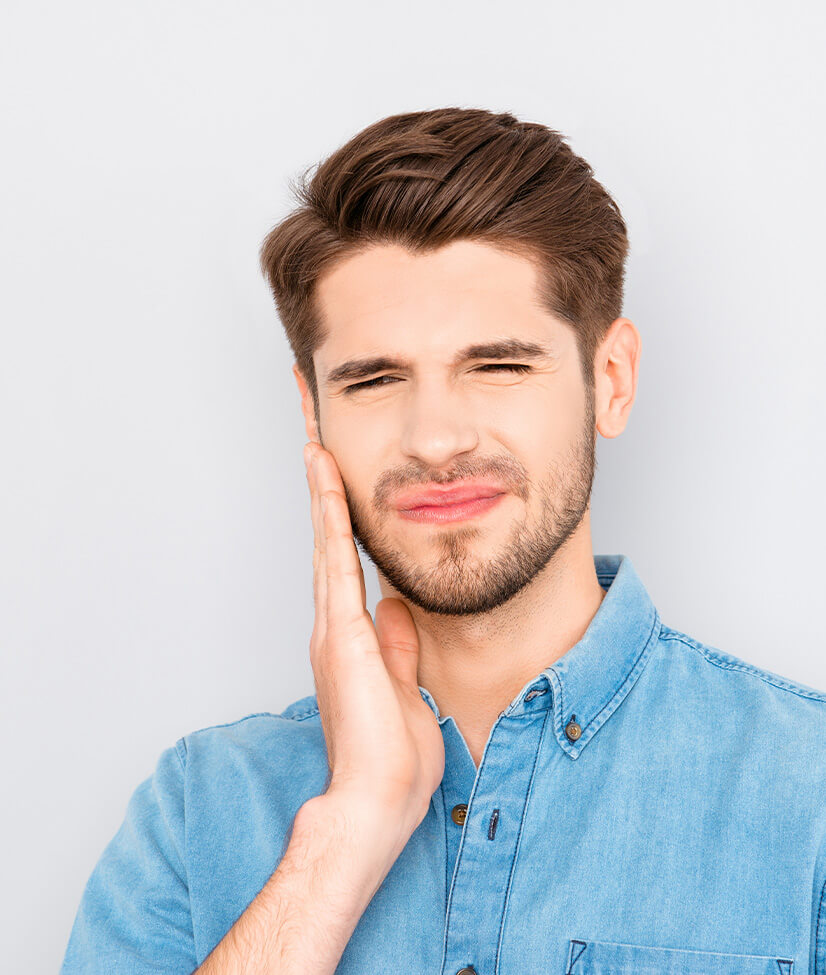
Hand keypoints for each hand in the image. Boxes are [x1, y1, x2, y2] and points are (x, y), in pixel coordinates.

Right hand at [303, 441, 444, 839]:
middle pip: (327, 541)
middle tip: (314, 438)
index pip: (344, 563)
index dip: (339, 519)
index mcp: (350, 638)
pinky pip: (335, 561)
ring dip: (321, 489)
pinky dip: (330, 518)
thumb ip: (398, 646)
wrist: (377, 803)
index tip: (337, 477)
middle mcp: (333, 626)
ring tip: (315, 440)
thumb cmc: (392, 759)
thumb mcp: (405, 688)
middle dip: (322, 489)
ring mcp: (332, 628)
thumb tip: (396, 608)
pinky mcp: (341, 634)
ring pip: (326, 541)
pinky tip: (326, 479)